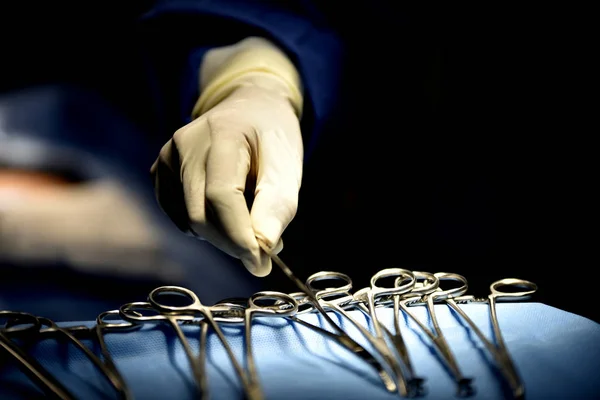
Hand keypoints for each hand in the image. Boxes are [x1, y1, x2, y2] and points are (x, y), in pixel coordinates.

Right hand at [151, 74, 302, 275]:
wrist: (250, 108)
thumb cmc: (273, 137)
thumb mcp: (287, 166)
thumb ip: (277, 205)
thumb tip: (262, 247)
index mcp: (222, 133)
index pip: (221, 195)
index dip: (239, 236)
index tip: (261, 263)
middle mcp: (185, 143)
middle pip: (201, 213)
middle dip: (233, 243)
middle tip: (264, 253)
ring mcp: (167, 157)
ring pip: (188, 220)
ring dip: (221, 236)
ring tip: (250, 221)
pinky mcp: (160, 171)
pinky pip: (179, 216)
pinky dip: (204, 227)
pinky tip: (225, 212)